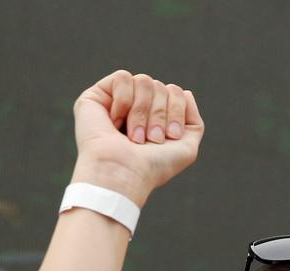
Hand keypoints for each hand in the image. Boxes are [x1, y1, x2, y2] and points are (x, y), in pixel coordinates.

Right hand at [70, 70, 204, 206]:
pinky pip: (122, 77)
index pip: (174, 92)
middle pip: (160, 86)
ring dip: (142, 111)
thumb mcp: (186, 147)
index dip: (177, 111)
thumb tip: (186, 92)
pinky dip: (124, 100)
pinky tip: (115, 121)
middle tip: (151, 139)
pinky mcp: (96, 96)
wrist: (124, 173)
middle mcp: (136, 108)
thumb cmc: (154, 166)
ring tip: (134, 136)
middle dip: (160, 114)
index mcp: (154, 118)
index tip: (171, 136)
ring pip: (143, 80)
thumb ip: (193, 121)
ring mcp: (116, 101)